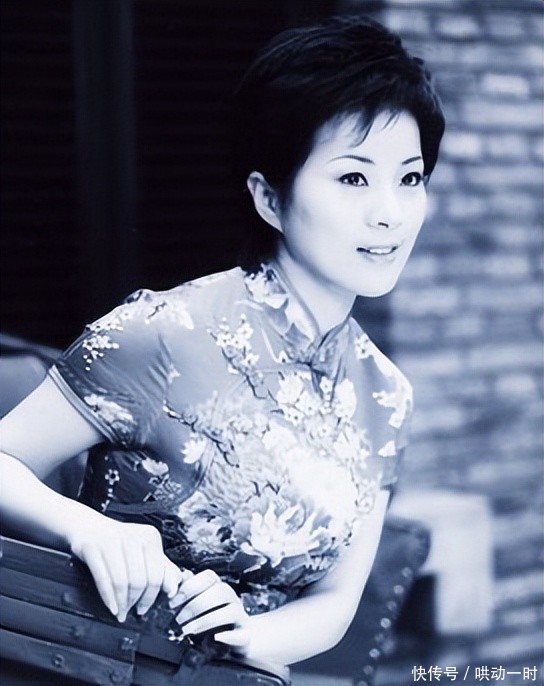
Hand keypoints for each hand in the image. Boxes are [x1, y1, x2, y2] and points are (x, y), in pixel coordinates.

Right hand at [69, 515, 185, 621]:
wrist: (88, 526)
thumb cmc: (118, 543)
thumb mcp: (143, 550)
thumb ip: (162, 568)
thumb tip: (174, 588)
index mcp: (150, 537)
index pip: (157, 574)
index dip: (152, 596)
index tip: (145, 608)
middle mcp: (133, 537)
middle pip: (140, 580)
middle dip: (135, 601)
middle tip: (131, 611)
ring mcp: (112, 541)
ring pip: (122, 581)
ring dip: (121, 602)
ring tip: (120, 612)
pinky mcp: (92, 547)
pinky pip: (102, 578)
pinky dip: (108, 597)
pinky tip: (111, 607)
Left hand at [169, 569, 250, 652]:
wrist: (232, 642)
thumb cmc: (209, 622)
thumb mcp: (196, 606)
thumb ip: (189, 591)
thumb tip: (182, 574)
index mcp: (219, 587)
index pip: (208, 577)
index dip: (190, 587)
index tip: (172, 602)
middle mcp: (232, 598)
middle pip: (220, 591)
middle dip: (196, 604)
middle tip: (179, 619)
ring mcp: (241, 616)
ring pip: (231, 611)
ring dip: (207, 620)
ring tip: (189, 630)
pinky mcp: (245, 637)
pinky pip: (242, 635)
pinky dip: (229, 636)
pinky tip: (216, 638)